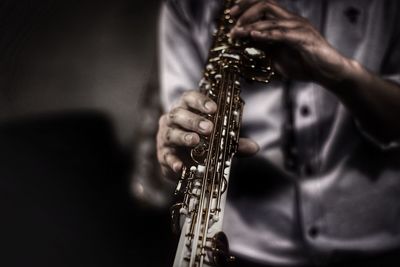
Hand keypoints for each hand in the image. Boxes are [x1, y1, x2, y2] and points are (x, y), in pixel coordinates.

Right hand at [157, 90, 259, 179]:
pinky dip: (173, 162)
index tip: (214, 108)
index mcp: (186, 109)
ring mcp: (165, 136)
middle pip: (179, 114)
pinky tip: (181, 167)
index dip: (200, 101)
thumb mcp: (218, 140)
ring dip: (184, 137)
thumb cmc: (200, 142)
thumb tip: (255, 147)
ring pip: (171, 133)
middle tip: (209, 128)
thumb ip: (233, 142)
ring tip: (196, 141)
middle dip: (194, 120)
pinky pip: (166, 157)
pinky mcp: (163, 154)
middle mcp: (172, 120)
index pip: (189, 98)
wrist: (182, 161)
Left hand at [230, 0, 351, 86]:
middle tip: (232, 21)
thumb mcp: (278, 55)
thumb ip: (264, 47)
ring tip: (237, 32)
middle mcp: (292, 21)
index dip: (246, 6)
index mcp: (286, 22)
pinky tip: (254, 36)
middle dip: (245, 11)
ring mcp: (299, 28)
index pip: (265, 5)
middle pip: (266, 4)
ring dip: (251, 25)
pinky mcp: (304, 38)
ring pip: (271, 19)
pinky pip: (282, 33)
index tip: (231, 15)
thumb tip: (246, 43)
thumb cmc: (306, 64)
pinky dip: (266, 34)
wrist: (329, 73)